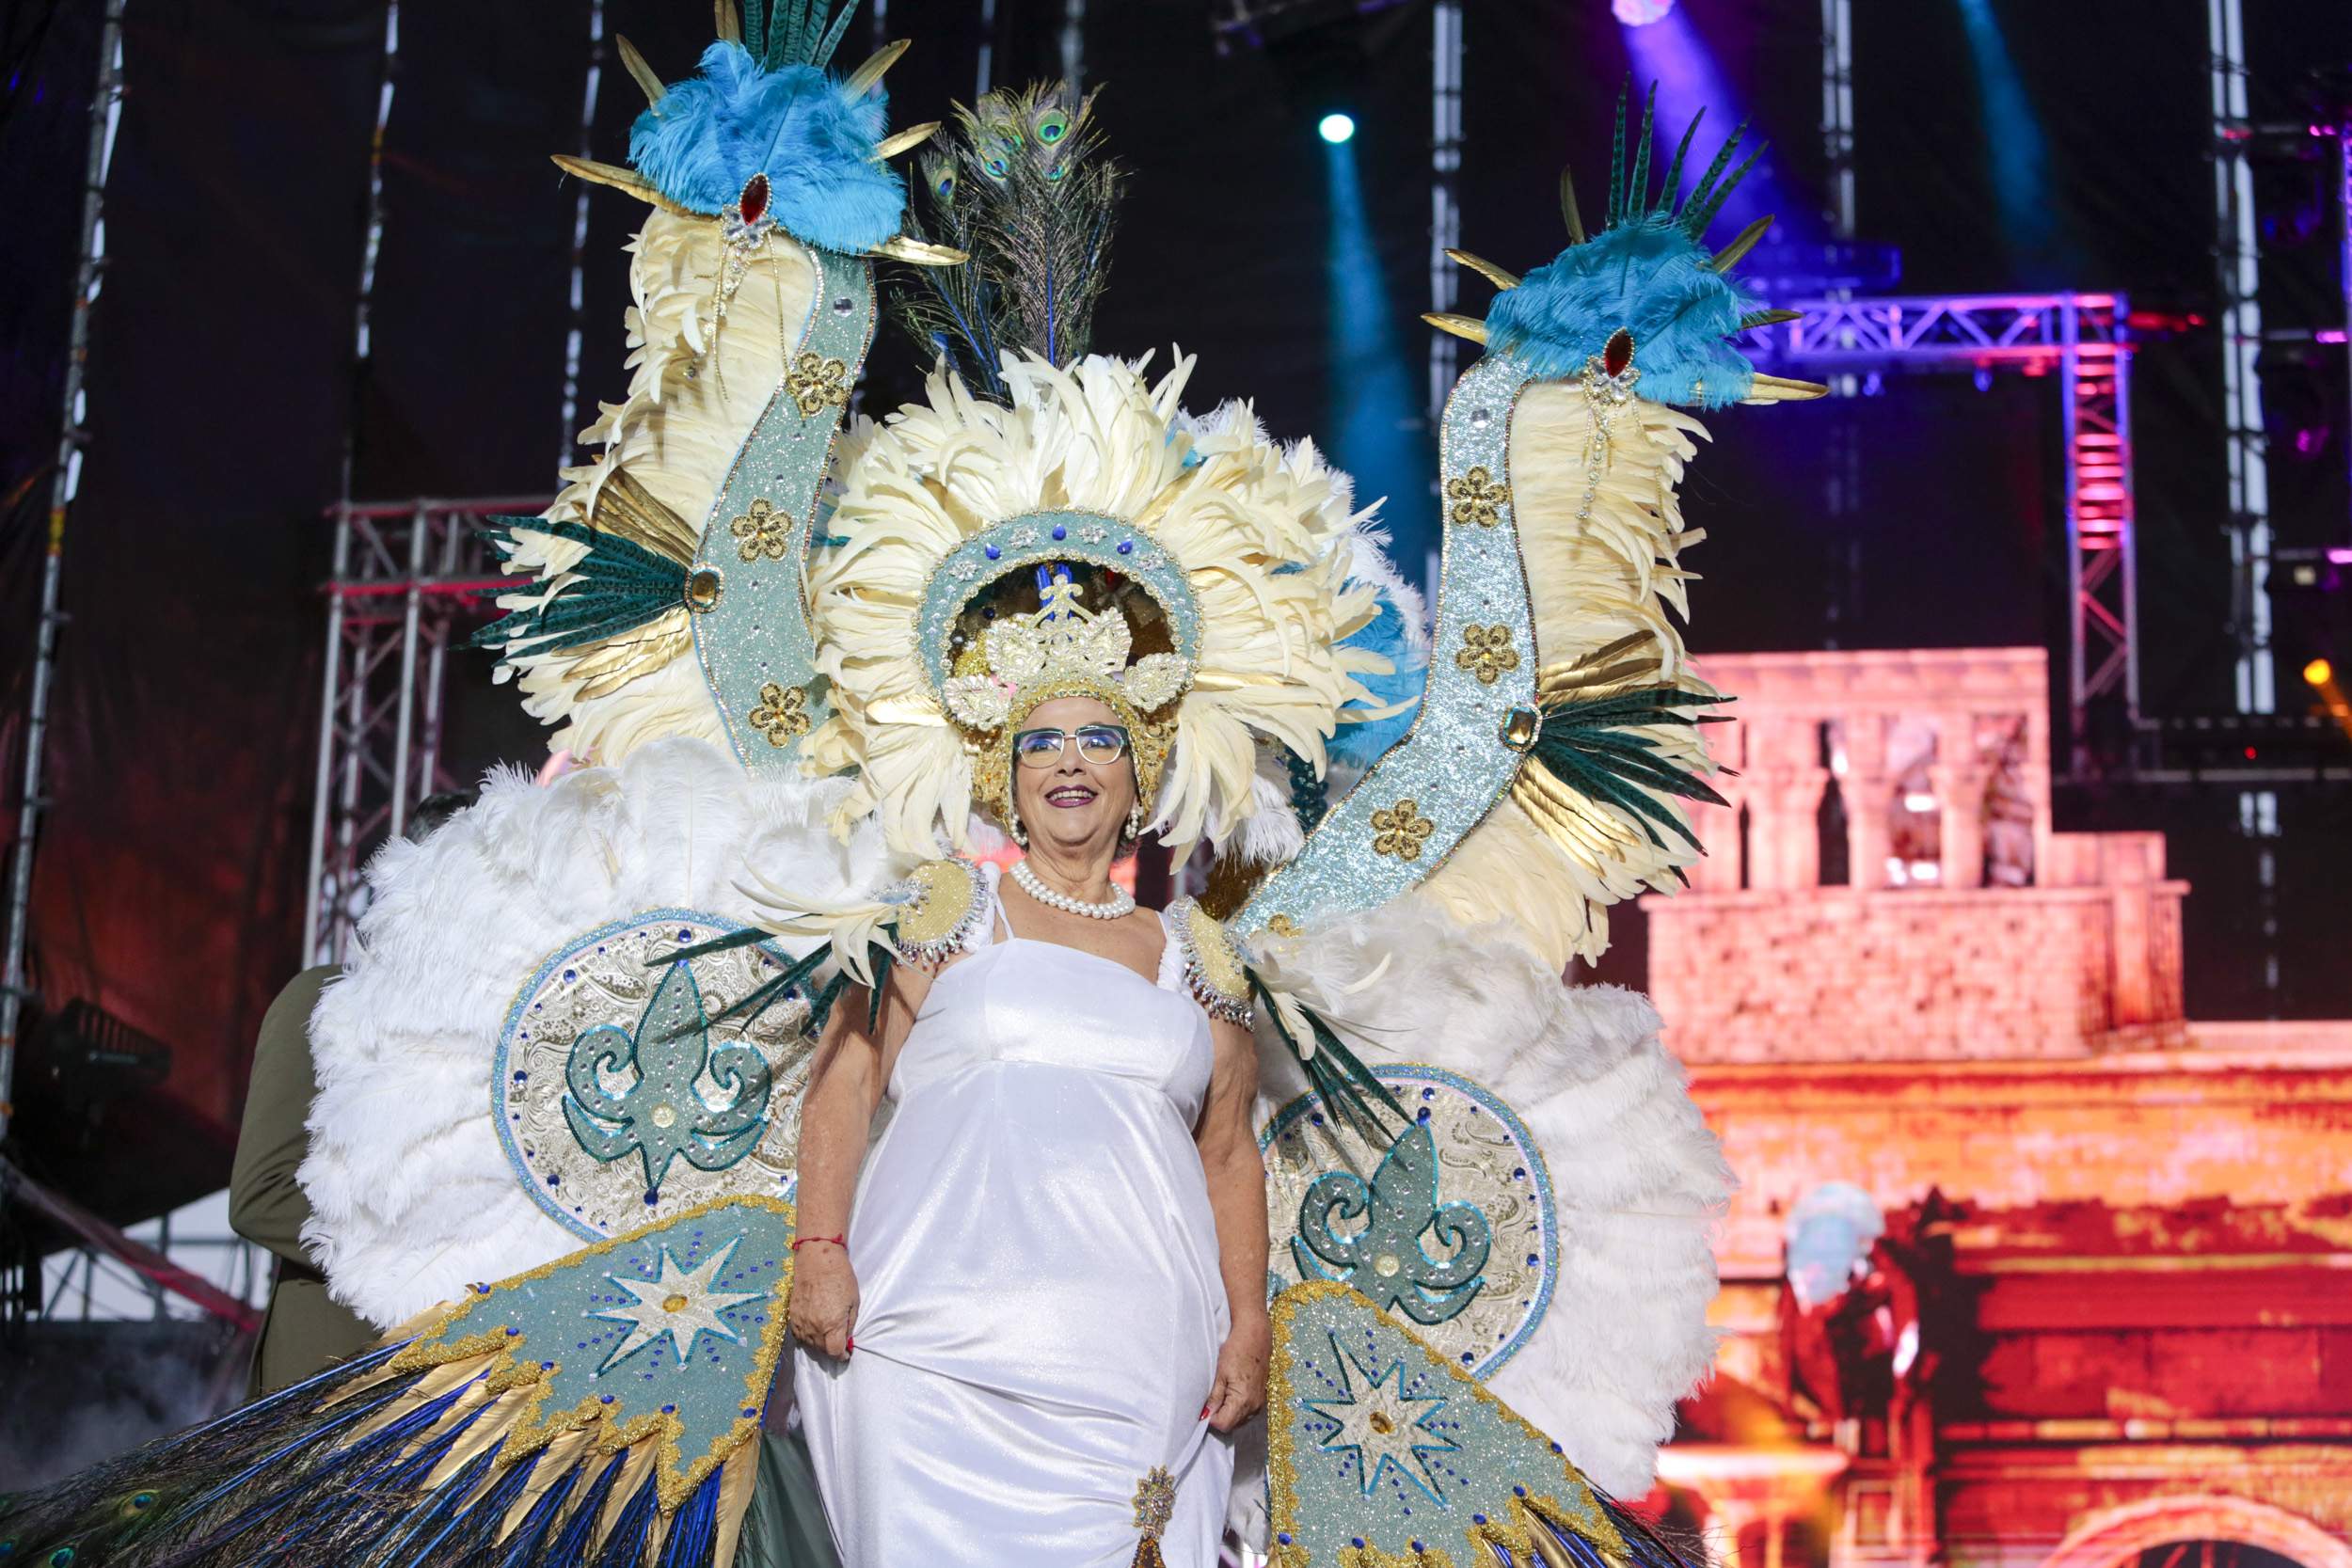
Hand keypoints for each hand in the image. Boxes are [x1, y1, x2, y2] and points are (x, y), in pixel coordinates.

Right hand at [789, 1242, 858, 1358]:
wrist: (817, 1261)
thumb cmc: (841, 1278)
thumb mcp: (854, 1303)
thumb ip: (849, 1326)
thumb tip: (846, 1342)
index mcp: (831, 1325)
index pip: (834, 1353)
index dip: (842, 1355)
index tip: (846, 1352)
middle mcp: (814, 1328)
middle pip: (822, 1351)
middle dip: (831, 1349)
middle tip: (838, 1341)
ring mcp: (800, 1322)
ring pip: (809, 1344)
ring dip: (819, 1344)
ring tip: (827, 1334)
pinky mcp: (792, 1315)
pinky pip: (799, 1335)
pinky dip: (807, 1336)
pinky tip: (814, 1328)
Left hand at [1203, 1308, 1269, 1431]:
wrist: (1256, 1335)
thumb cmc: (1236, 1350)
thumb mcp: (1220, 1373)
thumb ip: (1214, 1398)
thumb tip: (1205, 1415)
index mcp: (1243, 1400)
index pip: (1223, 1425)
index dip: (1210, 1419)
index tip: (1203, 1407)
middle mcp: (1254, 1406)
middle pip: (1231, 1425)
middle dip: (1218, 1417)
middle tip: (1210, 1399)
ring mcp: (1259, 1403)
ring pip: (1238, 1420)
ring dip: (1227, 1412)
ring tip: (1220, 1393)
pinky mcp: (1261, 1398)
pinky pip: (1246, 1412)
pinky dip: (1236, 1407)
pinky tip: (1230, 1392)